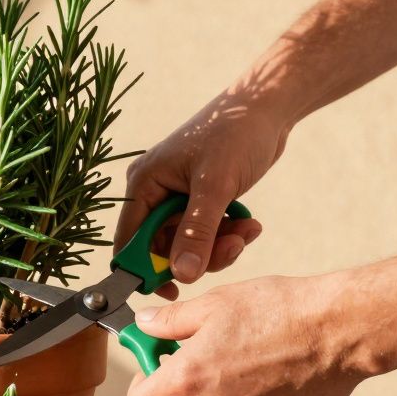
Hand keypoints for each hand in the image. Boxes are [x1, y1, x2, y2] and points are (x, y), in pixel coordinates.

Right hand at [115, 85, 292, 296]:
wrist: (265, 106)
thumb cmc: (234, 133)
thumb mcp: (215, 186)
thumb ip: (197, 233)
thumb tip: (182, 275)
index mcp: (144, 184)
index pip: (130, 241)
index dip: (145, 270)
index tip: (173, 289)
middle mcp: (155, 192)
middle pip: (164, 248)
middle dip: (198, 255)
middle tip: (231, 249)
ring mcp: (178, 197)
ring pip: (188, 245)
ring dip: (220, 246)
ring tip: (248, 231)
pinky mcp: (200, 200)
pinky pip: (206, 234)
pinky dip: (228, 235)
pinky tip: (249, 223)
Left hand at [125, 273, 369, 395]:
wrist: (338, 330)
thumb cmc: (277, 310)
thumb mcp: (215, 304)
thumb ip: (171, 320)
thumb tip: (143, 323)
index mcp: (188, 379)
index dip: (140, 390)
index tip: (152, 373)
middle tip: (178, 387)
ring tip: (220, 383)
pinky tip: (255, 389)